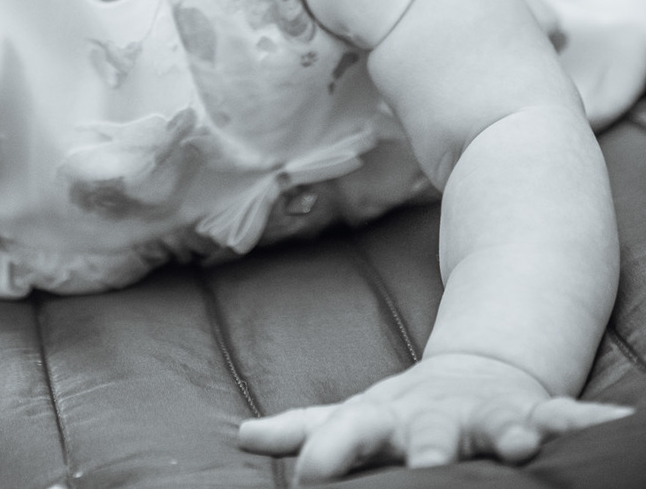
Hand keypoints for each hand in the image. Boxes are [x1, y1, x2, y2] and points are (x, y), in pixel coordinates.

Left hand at [236, 354, 631, 483]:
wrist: (474, 372)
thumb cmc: (403, 412)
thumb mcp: (355, 415)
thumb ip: (305, 430)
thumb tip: (241, 434)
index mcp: (385, 419)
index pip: (349, 432)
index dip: (329, 453)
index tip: (308, 476)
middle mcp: (435, 416)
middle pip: (426, 433)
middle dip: (427, 450)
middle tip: (426, 467)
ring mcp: (484, 413)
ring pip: (498, 424)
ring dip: (509, 432)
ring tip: (522, 445)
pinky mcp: (532, 413)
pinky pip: (565, 417)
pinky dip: (582, 422)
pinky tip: (606, 426)